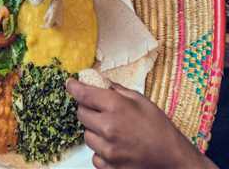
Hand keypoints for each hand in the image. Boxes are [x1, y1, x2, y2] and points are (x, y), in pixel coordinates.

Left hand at [66, 79, 217, 168]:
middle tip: (100, 109)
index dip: (74, 87)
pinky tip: (114, 145)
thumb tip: (100, 81)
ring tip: (112, 130)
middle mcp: (107, 127)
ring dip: (94, 130)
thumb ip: (117, 90)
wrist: (173, 159)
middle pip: (81, 113)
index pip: (83, 94)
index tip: (70, 84)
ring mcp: (107, 148)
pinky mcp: (108, 165)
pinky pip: (94, 154)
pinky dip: (100, 150)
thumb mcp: (141, 101)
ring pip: (86, 134)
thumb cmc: (159, 128)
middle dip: (87, 108)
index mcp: (115, 107)